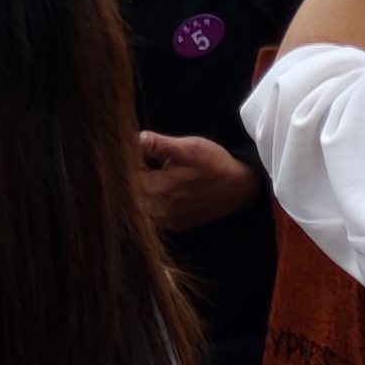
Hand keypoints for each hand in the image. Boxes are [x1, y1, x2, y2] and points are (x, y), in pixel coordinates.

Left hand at [135, 130, 260, 230]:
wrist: (240, 187)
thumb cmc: (214, 163)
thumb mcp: (189, 147)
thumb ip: (161, 145)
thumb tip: (137, 138)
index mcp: (159, 188)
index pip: (128, 182)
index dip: (124, 169)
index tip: (124, 158)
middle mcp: (161, 209)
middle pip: (132, 200)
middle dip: (129, 185)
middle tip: (134, 168)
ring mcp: (169, 221)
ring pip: (143, 212)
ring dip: (140, 198)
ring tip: (147, 181)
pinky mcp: (178, 226)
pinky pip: (157, 220)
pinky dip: (153, 209)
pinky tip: (160, 195)